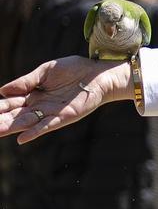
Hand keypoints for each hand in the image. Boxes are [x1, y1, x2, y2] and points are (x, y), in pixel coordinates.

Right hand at [0, 56, 131, 143]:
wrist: (97, 73)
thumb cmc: (73, 70)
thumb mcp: (45, 72)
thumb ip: (26, 82)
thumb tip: (1, 91)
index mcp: (33, 94)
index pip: (10, 102)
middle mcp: (40, 106)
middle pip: (15, 115)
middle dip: (0, 120)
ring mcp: (52, 113)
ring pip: (27, 122)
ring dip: (11, 128)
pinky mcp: (65, 116)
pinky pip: (47, 126)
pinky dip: (35, 132)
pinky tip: (22, 139)